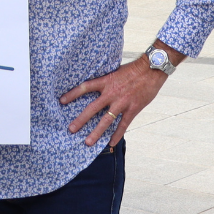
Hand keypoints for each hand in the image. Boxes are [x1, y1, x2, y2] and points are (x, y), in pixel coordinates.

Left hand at [60, 52, 175, 146]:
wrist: (151, 70)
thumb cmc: (133, 69)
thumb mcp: (115, 71)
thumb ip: (106, 81)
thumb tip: (96, 86)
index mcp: (106, 82)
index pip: (85, 87)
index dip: (72, 94)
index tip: (62, 101)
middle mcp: (111, 93)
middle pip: (92, 108)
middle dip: (80, 120)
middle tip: (71, 129)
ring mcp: (122, 102)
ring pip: (106, 121)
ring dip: (96, 132)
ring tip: (87, 142)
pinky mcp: (132, 109)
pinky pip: (123, 125)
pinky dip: (117, 135)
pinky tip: (111, 143)